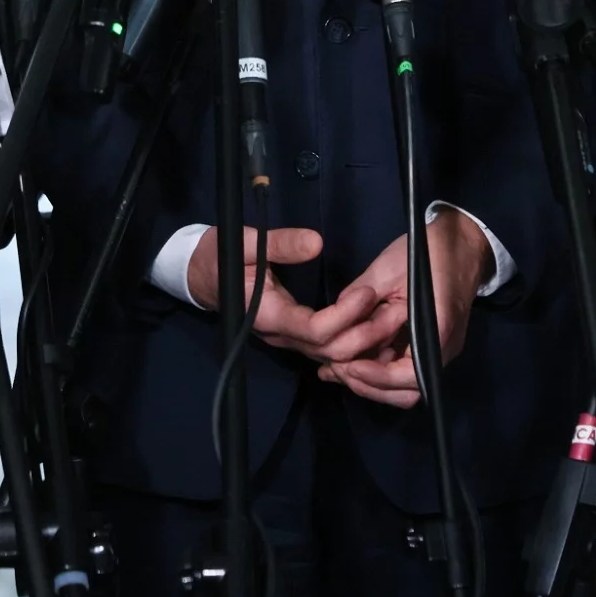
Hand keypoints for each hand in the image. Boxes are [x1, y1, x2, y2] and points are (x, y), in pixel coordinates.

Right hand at [185, 226, 386, 361]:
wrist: (200, 276)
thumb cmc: (221, 256)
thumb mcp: (246, 242)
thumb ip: (280, 244)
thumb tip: (317, 243)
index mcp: (268, 315)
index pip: (314, 330)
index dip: (344, 316)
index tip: (366, 291)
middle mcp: (280, 335)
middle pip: (330, 350)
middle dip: (364, 334)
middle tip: (394, 309)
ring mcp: (288, 338)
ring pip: (332, 355)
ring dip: (364, 340)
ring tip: (392, 315)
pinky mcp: (296, 334)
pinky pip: (328, 347)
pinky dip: (353, 340)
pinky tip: (374, 324)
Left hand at [315, 212, 493, 407]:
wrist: (462, 245)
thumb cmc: (428, 252)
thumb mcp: (387, 268)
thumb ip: (359, 297)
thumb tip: (333, 319)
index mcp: (438, 329)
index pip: (408, 375)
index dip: (376, 376)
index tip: (348, 364)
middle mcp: (442, 349)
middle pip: (406, 392)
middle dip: (369, 386)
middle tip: (336, 370)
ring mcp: (438, 351)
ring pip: (404, 388)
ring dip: (372, 384)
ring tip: (338, 370)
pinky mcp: (430, 348)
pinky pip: (404, 371)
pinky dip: (378, 372)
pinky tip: (351, 364)